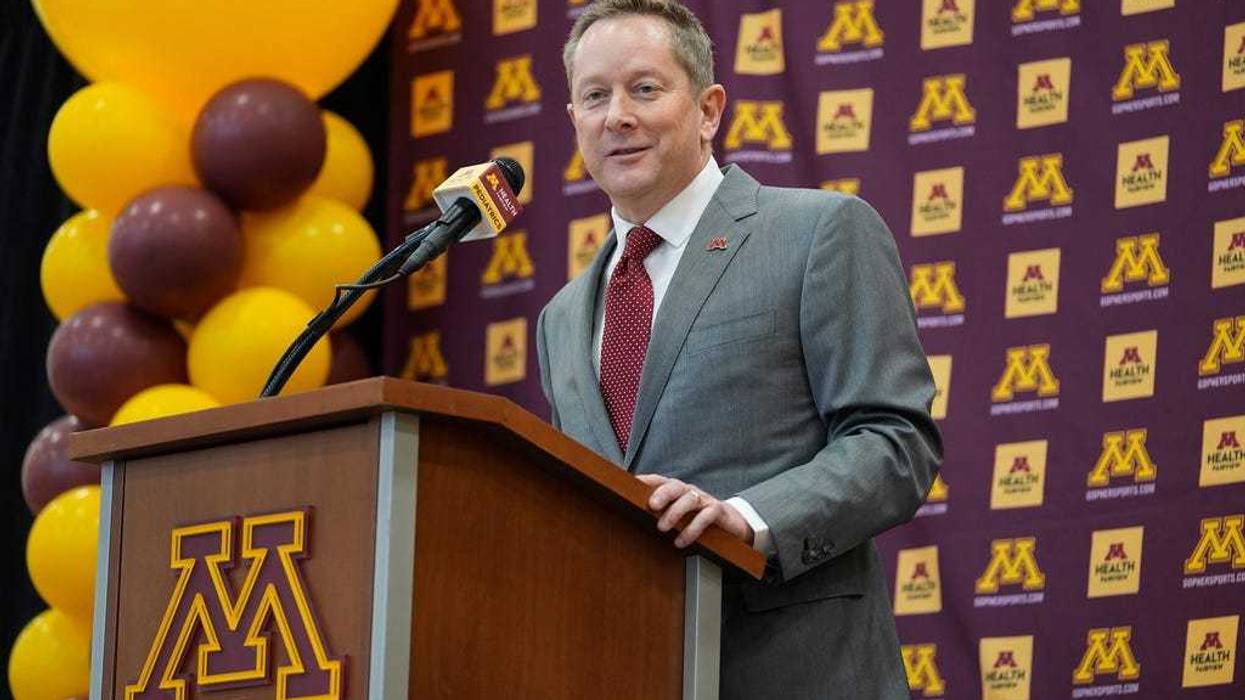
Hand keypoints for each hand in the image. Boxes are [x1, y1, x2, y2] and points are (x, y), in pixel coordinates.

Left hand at [636, 474, 753, 547]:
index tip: (630, 483)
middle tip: (651, 505)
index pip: (660, 480)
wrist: (732, 521)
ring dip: (675, 513)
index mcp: (678, 490)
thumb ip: (662, 511)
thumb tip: (634, 515)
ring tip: (662, 528)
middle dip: (662, 494)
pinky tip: (681, 541)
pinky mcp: (717, 511)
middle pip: (675, 486)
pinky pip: (705, 517)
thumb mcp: (680, 512)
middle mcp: (690, 491)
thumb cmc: (699, 516)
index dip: (646, 480)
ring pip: (689, 499)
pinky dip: (692, 529)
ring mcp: (705, 500)